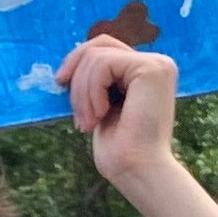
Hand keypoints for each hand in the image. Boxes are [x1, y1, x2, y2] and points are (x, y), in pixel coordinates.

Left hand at [55, 36, 182, 195]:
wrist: (137, 171)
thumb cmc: (119, 150)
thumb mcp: (101, 106)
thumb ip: (95, 82)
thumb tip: (68, 65)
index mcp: (146, 72)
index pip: (105, 48)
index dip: (77, 61)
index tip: (59, 85)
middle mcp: (157, 63)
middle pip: (100, 45)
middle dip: (76, 72)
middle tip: (74, 109)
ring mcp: (157, 64)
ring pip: (97, 56)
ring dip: (82, 92)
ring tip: (88, 122)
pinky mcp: (151, 68)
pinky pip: (104, 64)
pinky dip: (92, 91)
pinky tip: (100, 115)